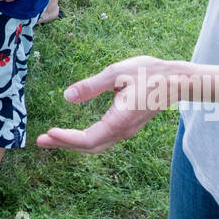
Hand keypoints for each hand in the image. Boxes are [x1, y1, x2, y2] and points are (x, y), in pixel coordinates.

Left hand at [37, 56, 178, 154]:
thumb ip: (91, 85)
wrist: (178, 80)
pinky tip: (73, 134)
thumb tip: (66, 96)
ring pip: (96, 145)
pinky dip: (84, 139)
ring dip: (73, 143)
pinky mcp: (127, 126)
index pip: (88, 139)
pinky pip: (103, 139)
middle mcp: (123, 131)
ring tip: (51, 139)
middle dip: (64, 144)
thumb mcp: (117, 72)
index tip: (48, 132)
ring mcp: (126, 130)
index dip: (66, 139)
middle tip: (40, 141)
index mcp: (120, 120)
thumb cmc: (149, 72)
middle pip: (89, 146)